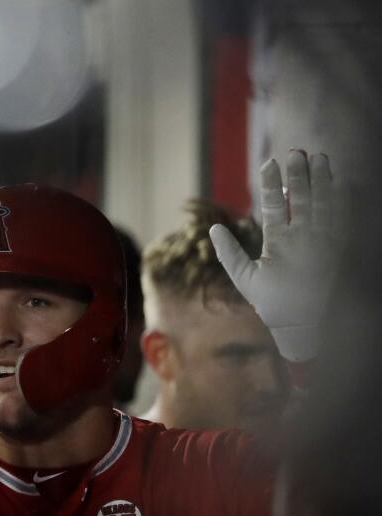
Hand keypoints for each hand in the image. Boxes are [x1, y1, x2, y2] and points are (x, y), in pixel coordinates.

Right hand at [210, 150, 337, 361]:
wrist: (309, 323)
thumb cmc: (274, 303)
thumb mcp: (245, 280)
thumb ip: (228, 253)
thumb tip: (214, 228)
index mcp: (278, 245)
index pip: (272, 207)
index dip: (270, 184)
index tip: (269, 163)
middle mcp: (304, 239)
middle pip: (301, 199)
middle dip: (299, 173)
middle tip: (296, 152)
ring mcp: (324, 242)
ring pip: (324, 203)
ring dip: (322, 179)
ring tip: (319, 158)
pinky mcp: (339, 247)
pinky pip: (343, 217)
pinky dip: (341, 199)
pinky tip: (340, 182)